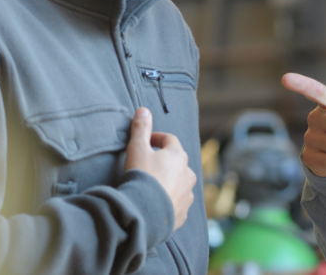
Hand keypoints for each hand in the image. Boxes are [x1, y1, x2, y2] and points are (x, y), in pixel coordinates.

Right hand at [125, 108, 196, 229]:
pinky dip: (169, 200)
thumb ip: (141, 128)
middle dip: (163, 161)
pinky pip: (177, 202)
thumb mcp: (137, 148)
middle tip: (146, 165)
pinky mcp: (183, 213)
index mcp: (179, 155)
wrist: (143, 215)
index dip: (156, 138)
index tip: (145, 142)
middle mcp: (188, 173)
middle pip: (176, 161)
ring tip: (152, 186)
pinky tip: (156, 203)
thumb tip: (143, 110)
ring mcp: (187, 194)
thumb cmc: (141, 177)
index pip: (169, 140)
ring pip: (179, 182)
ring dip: (168, 181)